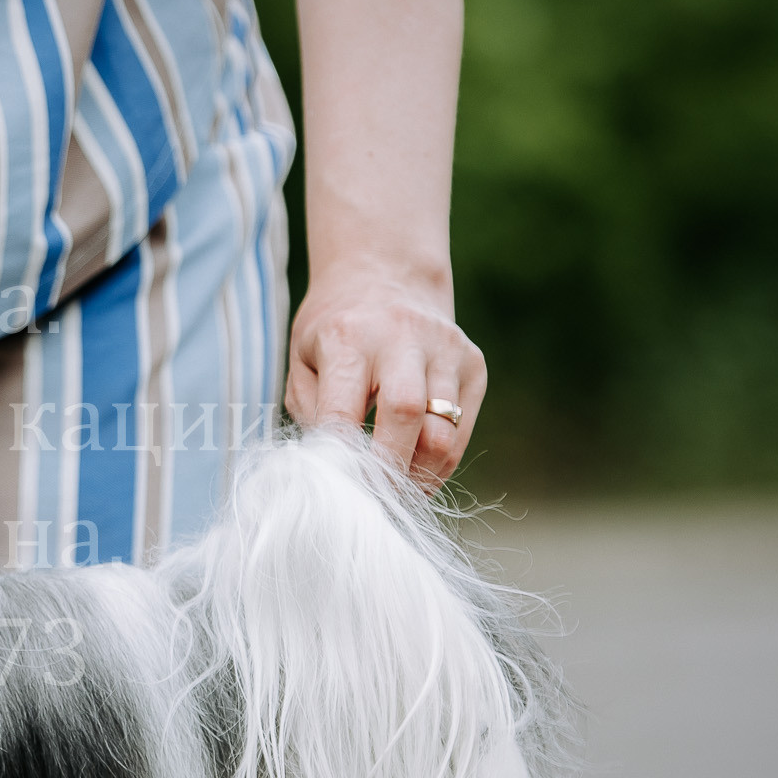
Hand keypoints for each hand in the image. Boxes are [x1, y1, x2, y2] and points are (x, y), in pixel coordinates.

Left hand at [285, 268, 484, 487]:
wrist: (386, 276)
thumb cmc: (334, 330)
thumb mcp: (304, 359)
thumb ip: (313, 411)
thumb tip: (330, 469)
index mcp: (348, 337)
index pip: (345, 410)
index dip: (342, 458)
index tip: (335, 490)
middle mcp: (403, 337)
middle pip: (406, 416)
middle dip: (388, 471)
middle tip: (371, 502)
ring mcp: (446, 349)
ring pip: (443, 433)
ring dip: (418, 477)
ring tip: (394, 494)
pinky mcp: (474, 364)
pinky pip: (463, 432)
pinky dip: (439, 464)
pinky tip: (416, 473)